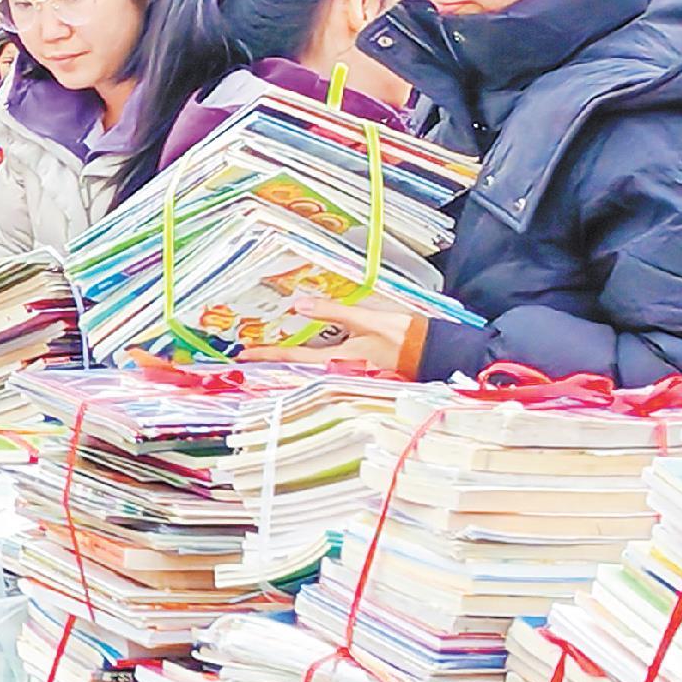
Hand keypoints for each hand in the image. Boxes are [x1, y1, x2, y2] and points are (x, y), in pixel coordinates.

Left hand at [238, 297, 412, 372]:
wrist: (436, 354)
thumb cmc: (405, 337)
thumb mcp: (368, 319)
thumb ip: (334, 313)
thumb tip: (299, 306)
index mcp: (339, 360)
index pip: (295, 357)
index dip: (268, 354)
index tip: (244, 354)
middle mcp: (340, 372)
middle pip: (297, 369)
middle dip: (273, 363)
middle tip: (248, 357)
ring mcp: (349, 376)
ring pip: (310, 371)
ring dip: (289, 363)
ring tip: (267, 355)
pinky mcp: (359, 374)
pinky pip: (325, 370)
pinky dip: (309, 363)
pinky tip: (302, 357)